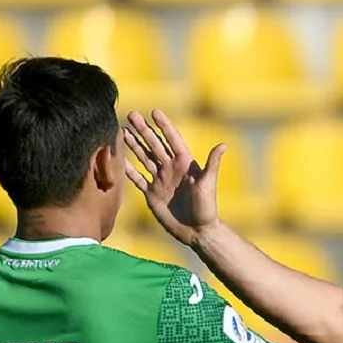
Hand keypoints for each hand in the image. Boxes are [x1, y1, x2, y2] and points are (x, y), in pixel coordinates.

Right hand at [122, 109, 225, 247]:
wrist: (196, 231)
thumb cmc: (206, 208)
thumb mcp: (208, 184)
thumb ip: (212, 164)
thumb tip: (223, 145)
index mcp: (184, 163)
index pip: (172, 139)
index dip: (164, 126)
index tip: (154, 111)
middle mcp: (170, 168)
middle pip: (154, 145)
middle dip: (143, 130)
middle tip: (131, 114)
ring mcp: (160, 180)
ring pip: (144, 157)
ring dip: (134, 144)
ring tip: (122, 130)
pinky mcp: (152, 193)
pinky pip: (137, 178)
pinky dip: (128, 169)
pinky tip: (119, 158)